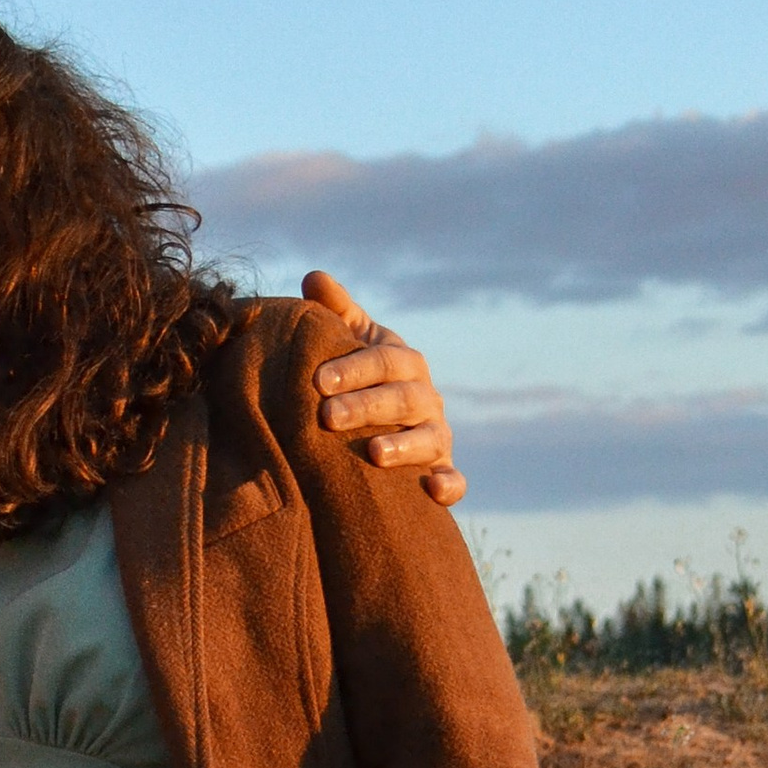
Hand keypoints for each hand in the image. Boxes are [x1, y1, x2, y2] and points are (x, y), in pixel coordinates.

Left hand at [303, 269, 464, 507]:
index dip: (354, 368)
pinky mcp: (442, 471)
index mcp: (404, 363)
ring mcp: (436, 435)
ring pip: (430, 439)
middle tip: (327, 417)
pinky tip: (432, 491)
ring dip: (405, 446)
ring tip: (373, 453)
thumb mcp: (350, 341)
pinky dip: (449, 484)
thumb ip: (336, 311)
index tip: (318, 380)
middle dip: (367, 407)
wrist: (383, 424)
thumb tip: (313, 276)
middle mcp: (426, 398)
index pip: (385, 360)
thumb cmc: (360, 376)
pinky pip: (453, 479)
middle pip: (403, 399)